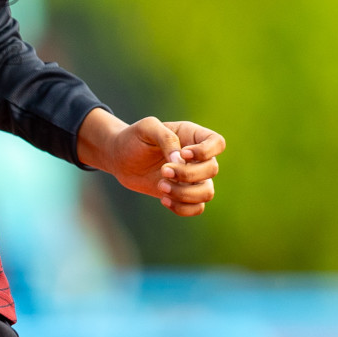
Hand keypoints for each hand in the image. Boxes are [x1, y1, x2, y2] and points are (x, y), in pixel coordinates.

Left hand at [78, 109, 224, 216]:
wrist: (119, 158)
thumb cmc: (133, 138)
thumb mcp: (146, 128)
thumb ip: (166, 138)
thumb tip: (181, 161)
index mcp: (192, 136)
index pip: (217, 143)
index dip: (206, 152)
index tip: (183, 154)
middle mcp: (197, 158)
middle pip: (212, 169)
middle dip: (187, 174)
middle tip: (163, 171)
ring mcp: (192, 178)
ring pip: (207, 192)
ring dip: (185, 193)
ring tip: (161, 187)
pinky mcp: (183, 194)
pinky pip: (197, 208)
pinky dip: (182, 208)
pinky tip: (163, 199)